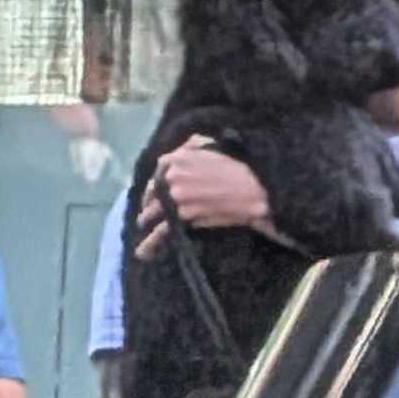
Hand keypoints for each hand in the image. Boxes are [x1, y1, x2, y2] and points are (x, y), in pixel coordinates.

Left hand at [134, 142, 271, 251]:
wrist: (255, 190)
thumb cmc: (240, 168)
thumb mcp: (214, 147)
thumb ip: (193, 145)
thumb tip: (183, 148)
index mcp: (178, 158)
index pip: (158, 171)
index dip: (156, 183)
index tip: (155, 191)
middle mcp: (171, 176)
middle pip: (152, 192)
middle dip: (149, 203)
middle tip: (149, 213)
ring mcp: (176, 197)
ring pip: (153, 212)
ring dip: (147, 221)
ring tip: (143, 231)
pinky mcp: (184, 215)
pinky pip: (163, 229)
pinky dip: (152, 242)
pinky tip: (143, 252)